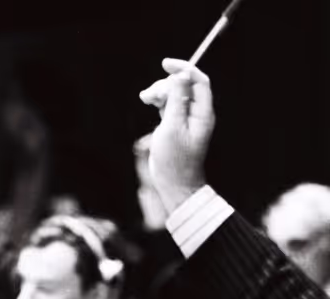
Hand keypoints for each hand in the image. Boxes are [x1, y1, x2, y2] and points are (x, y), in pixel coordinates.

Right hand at [139, 58, 214, 212]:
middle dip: (165, 85)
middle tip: (149, 95)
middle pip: (183, 86)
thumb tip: (181, 75)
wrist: (174, 185)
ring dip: (159, 92)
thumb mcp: (172, 127)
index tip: (165, 64)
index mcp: (202, 114)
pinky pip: (169, 105)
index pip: (198, 81)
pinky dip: (158, 101)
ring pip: (174, 94)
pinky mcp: (176, 126)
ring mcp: (186, 120)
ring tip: (145, 98)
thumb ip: (176, 99)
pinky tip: (148, 102)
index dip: (183, 69)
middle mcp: (197, 114)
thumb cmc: (174, 161)